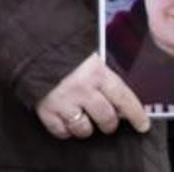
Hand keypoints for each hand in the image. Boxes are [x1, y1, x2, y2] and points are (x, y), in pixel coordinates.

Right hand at [35, 53, 149, 139]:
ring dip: (87, 127)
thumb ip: (101, 73)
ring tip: (84, 118)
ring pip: (84, 129)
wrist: (30, 42)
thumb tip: (116, 95)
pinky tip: (66, 120)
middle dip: (110, 123)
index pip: (124, 98)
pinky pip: (61, 131)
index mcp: (97, 72)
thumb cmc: (61, 46)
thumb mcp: (87, 53)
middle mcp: (83, 90)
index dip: (136, 114)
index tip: (142, 124)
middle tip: (108, 121)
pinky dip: (65, 129)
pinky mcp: (47, 110)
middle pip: (106, 118)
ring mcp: (64, 102)